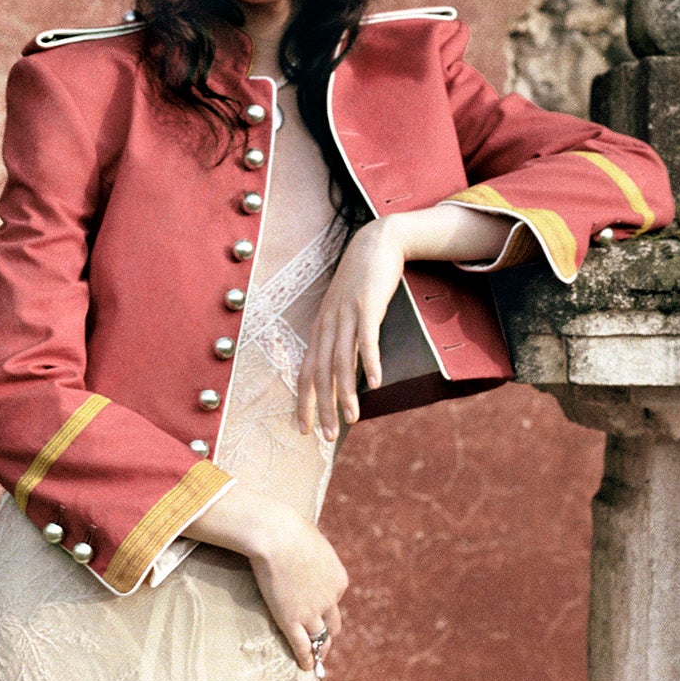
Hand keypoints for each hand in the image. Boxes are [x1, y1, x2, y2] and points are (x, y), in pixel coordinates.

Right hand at [189, 492, 346, 670]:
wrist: (277, 536)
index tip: (316, 608)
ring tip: (316, 661)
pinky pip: (302, 645)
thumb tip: (301, 550)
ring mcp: (311, 612)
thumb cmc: (289, 530)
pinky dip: (305, 659)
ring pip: (319, 638)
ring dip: (318, 650)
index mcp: (338, 580)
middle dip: (327, 633)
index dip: (325, 604)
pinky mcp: (291, 620)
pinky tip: (305, 667)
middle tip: (323, 641)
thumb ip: (311, 554)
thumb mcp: (310, 540)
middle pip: (333, 624)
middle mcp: (330, 600)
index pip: (335, 597)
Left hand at [300, 203, 518, 435]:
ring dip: (346, 393)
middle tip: (325, 437)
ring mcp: (346, 315)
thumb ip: (343, 338)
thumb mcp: (346, 312)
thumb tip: (346, 368)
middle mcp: (328, 324)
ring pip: (341, 361)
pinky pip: (366, 339)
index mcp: (321, 329)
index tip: (304, 430)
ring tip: (351, 419)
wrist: (376, 243)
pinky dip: (370, 361)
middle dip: (321, 407)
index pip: (306, 373)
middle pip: (319, 373)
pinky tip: (376, 382)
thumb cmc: (362, 282)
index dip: (303, 402)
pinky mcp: (367, 306)